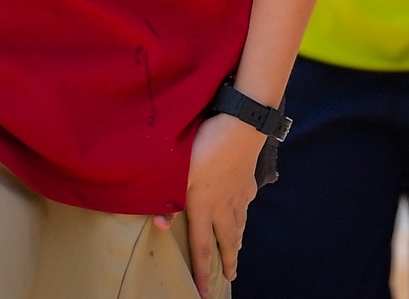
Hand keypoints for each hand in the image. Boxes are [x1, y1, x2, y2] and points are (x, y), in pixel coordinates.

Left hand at [168, 113, 264, 296]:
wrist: (240, 127)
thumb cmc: (205, 149)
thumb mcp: (179, 173)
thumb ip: (169, 199)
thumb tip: (161, 225)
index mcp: (204, 209)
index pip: (201, 247)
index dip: (201, 271)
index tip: (205, 292)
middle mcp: (224, 206)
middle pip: (226, 240)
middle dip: (228, 260)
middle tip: (231, 276)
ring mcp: (239, 192)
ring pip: (239, 221)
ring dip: (237, 238)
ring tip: (238, 248)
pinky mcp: (248, 178)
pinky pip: (247, 198)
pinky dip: (246, 207)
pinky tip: (246, 205)